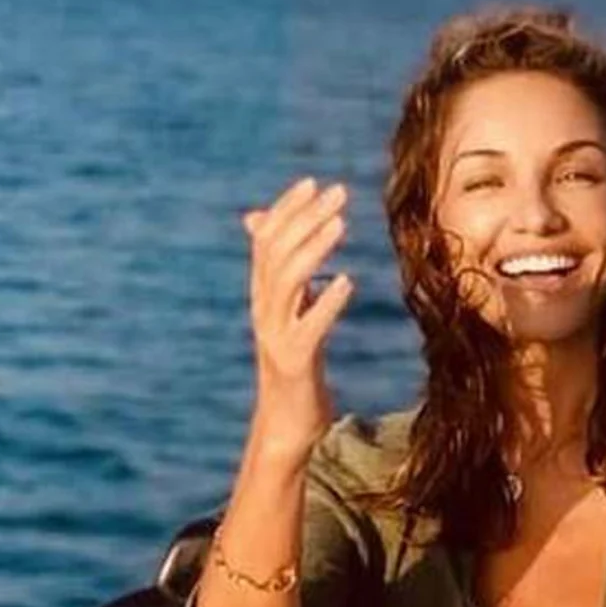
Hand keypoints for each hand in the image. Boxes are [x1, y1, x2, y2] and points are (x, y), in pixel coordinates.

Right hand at [242, 177, 353, 459]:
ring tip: (340, 224)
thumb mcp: (290, 312)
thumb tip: (259, 222)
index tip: (313, 182)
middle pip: (276, 253)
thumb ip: (282, 271)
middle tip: (338, 192)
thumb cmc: (296, 364)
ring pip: (286, 282)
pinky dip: (325, 302)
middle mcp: (263, 310)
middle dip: (305, 219)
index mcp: (263, 295)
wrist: (287, 424)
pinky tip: (346, 282)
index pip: (266, 240)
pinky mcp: (294, 362)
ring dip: (313, 249)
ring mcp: (275, 336)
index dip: (287, 209)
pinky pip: (307, 327)